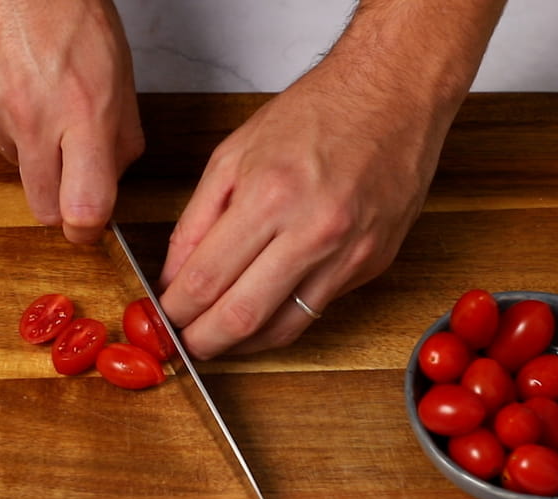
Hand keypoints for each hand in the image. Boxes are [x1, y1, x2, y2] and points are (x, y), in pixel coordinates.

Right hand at [0, 0, 143, 242]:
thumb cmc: (62, 1)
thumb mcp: (116, 65)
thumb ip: (121, 130)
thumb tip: (115, 175)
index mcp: (82, 111)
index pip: (85, 207)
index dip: (89, 227)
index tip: (90, 225)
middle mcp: (31, 119)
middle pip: (43, 207)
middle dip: (60, 201)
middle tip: (69, 171)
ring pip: (14, 162)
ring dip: (28, 143)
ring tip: (36, 91)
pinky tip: (5, 74)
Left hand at [158, 0, 504, 359]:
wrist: (394, 93)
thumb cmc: (317, 112)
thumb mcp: (234, 153)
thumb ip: (197, 219)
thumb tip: (174, 275)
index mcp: (269, 196)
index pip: (205, 279)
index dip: (175, 311)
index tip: (163, 318)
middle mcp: (312, 232)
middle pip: (242, 317)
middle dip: (202, 342)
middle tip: (184, 346)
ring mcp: (348, 254)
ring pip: (283, 329)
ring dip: (242, 345)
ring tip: (217, 341)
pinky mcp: (371, 264)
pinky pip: (317, 309)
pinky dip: (282, 321)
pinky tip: (260, 315)